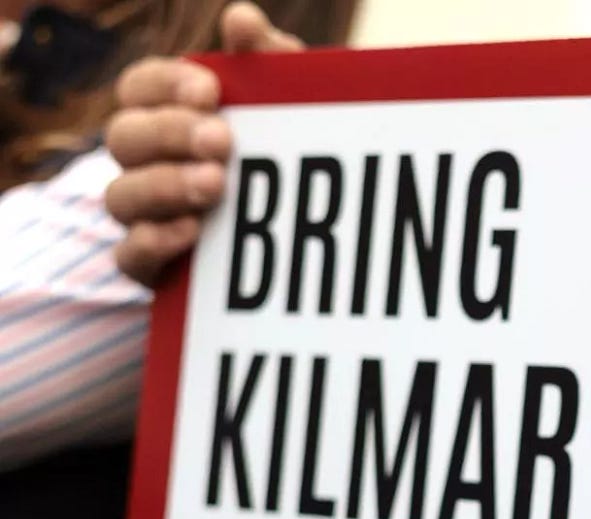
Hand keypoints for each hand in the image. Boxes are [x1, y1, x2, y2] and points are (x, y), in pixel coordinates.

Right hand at [105, 2, 302, 285]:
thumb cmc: (289, 153)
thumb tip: (242, 19)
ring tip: (215, 185)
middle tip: (223, 141)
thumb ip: (267, 60)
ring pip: (120, 196)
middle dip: (170, 135)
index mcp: (165, 114)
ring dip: (163, 187)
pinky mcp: (153, 265)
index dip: (165, 85)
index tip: (212, 92)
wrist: (313, 236)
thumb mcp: (290, 106)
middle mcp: (143, 162)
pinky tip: (190, 232)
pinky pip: (129, 256)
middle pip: (123, 138)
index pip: (138, 86)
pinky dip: (153, 243)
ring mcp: (143, 214)